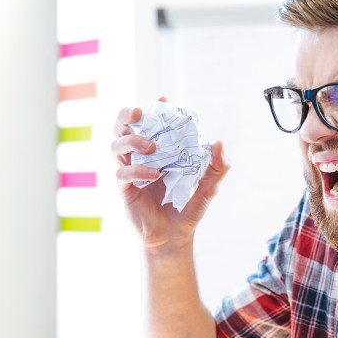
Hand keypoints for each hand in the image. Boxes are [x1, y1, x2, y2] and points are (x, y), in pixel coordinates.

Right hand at [111, 97, 229, 246]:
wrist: (174, 238)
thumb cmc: (188, 209)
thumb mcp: (209, 189)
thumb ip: (218, 167)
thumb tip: (220, 143)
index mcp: (160, 150)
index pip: (152, 123)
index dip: (155, 109)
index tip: (164, 100)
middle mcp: (142, 156)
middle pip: (123, 127)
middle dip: (127, 115)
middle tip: (139, 114)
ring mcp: (131, 170)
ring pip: (118, 145)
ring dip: (133, 141)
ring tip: (151, 147)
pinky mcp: (125, 188)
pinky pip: (123, 173)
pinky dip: (137, 170)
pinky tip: (153, 175)